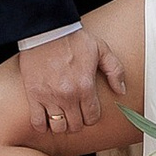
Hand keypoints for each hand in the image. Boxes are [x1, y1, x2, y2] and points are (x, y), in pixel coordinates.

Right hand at [18, 24, 122, 139]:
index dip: (91, 117)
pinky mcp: (33, 95)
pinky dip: (42, 125)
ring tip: (61, 117)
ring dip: (61, 125)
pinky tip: (45, 119)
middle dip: (77, 122)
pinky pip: (37, 122)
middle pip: (76, 125)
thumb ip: (115, 70)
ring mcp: (49, 97)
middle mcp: (68, 95)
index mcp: (85, 86)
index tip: (87, 111)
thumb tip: (121, 90)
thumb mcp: (100, 48)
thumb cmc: (72, 38)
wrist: (45, 28)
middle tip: (75, 114)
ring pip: (58, 127)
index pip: (92, 118)